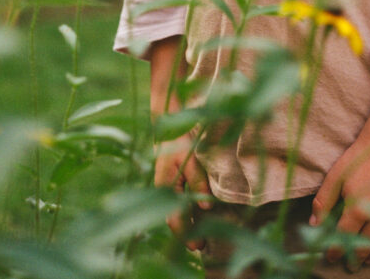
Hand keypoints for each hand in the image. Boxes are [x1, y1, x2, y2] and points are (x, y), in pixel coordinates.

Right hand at [154, 129, 211, 249]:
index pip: (175, 218)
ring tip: (195, 235)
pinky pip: (173, 203)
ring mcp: (164, 185)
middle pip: (172, 219)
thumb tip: (206, 206)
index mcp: (166, 186)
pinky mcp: (167, 180)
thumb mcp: (191, 159)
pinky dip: (180, 213)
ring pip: (171, 211)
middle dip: (184, 233)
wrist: (168, 123)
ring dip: (182, 224)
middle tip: (199, 246)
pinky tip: (189, 215)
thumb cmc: (179, 139)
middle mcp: (163, 189)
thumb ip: (198, 181)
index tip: (198, 245)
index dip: (187, 233)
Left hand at [310, 140, 369, 269]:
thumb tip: (313, 223)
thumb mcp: (335, 176)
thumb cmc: (357, 158)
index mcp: (358, 208)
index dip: (336, 250)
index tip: (330, 257)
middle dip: (356, 258)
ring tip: (367, 260)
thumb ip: (324, 201)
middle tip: (349, 266)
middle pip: (366, 245)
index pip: (344, 238)